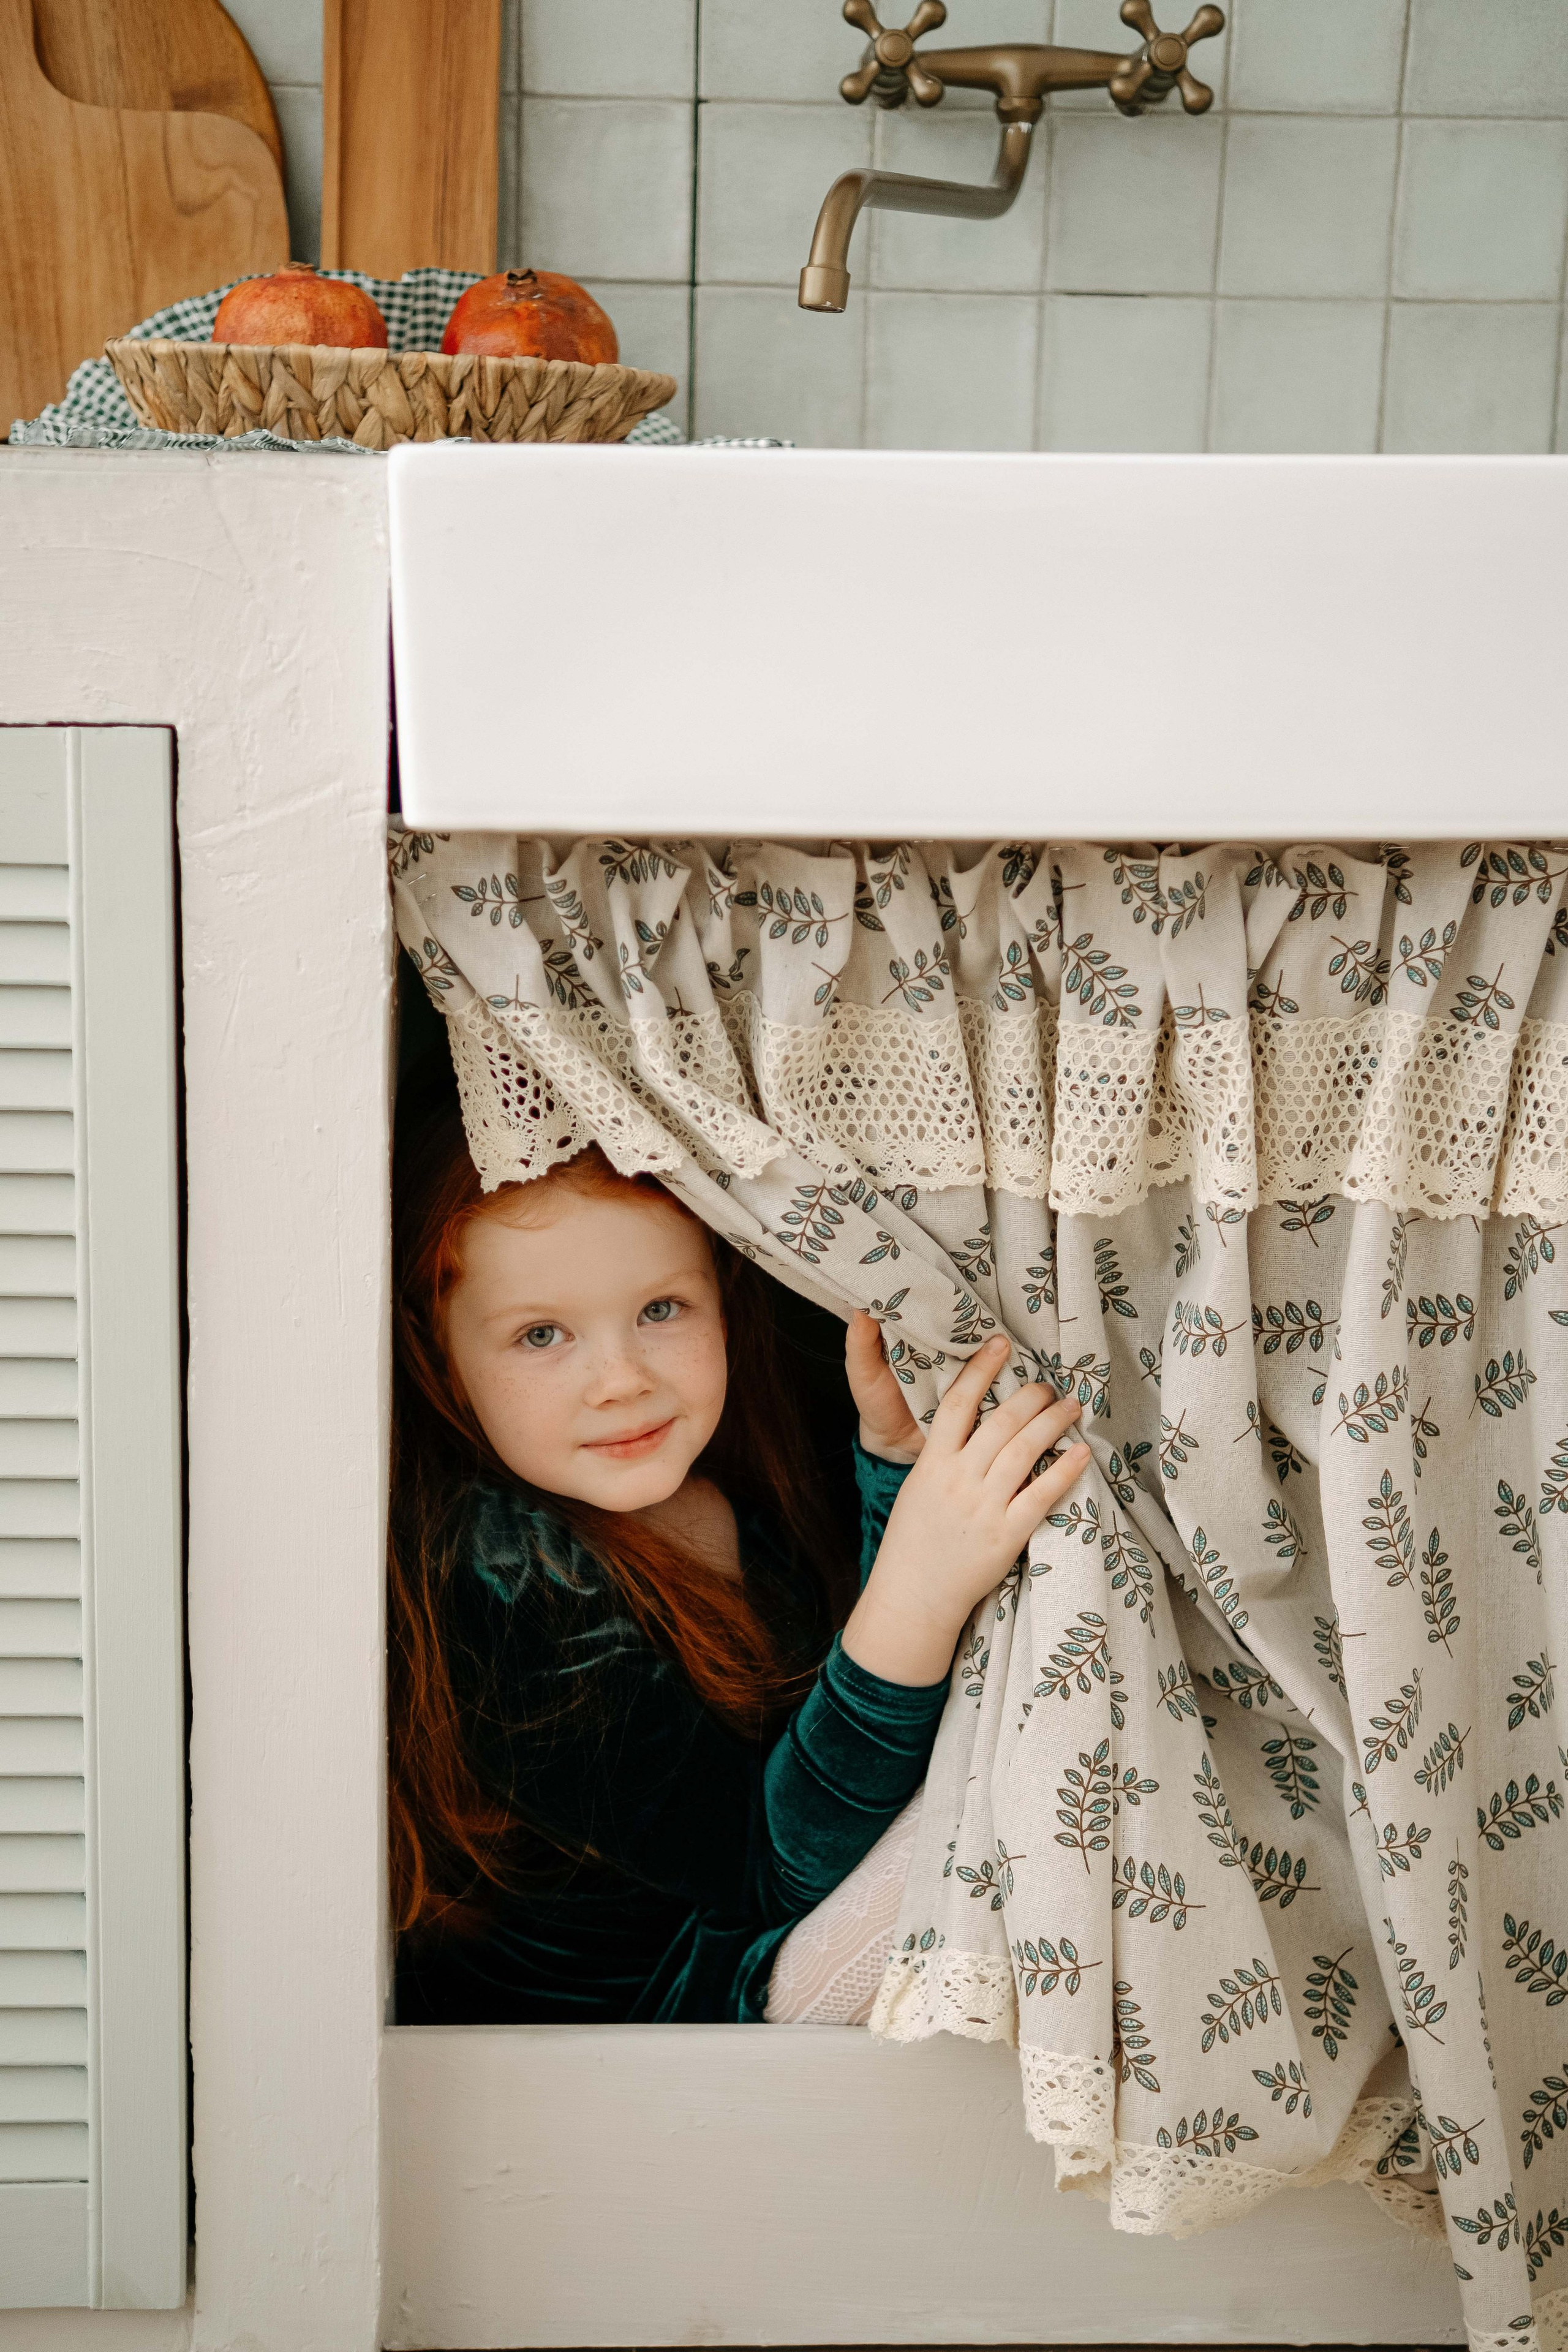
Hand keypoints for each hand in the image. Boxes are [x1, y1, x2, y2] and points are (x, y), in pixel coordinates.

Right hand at [842, 1333, 1090, 1686]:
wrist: (913, 1595)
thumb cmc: (914, 1540)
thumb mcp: (918, 1487)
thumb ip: (945, 1455)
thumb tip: (976, 1421)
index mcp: (932, 1464)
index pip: (957, 1404)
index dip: (981, 1370)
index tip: (1000, 1344)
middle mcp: (958, 1480)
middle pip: (999, 1422)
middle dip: (1030, 1396)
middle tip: (1048, 1384)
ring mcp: (983, 1507)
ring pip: (1024, 1451)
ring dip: (1052, 1422)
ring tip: (1071, 1406)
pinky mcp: (1006, 1535)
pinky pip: (1041, 1495)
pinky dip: (1065, 1471)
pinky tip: (1083, 1453)